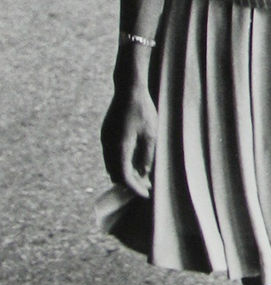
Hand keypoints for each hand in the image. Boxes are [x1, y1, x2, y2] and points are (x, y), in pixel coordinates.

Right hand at [100, 83, 156, 198]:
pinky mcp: (106, 135)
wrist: (128, 89)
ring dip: (125, 173)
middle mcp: (108, 145)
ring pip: (112, 166)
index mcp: (120, 147)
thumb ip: (147, 156)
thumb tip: (144, 174)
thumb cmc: (143, 110)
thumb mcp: (151, 134)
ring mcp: (105, 140)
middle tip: (147, 187)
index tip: (146, 194)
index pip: (124, 177)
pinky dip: (120, 164)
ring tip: (143, 176)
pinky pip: (111, 156)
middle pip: (115, 174)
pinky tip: (134, 162)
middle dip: (130, 183)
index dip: (134, 188)